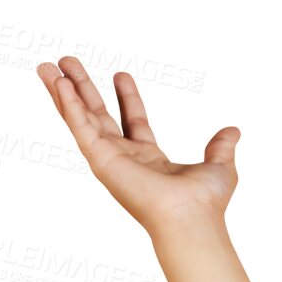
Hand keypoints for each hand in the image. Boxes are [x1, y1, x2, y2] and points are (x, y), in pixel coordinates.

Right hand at [36, 56, 240, 235]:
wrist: (192, 218)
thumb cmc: (206, 203)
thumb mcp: (219, 166)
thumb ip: (221, 147)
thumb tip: (234, 131)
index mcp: (151, 159)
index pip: (135, 122)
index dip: (127, 97)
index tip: (120, 75)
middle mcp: (126, 158)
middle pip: (99, 115)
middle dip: (84, 89)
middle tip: (69, 63)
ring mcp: (110, 159)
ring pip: (80, 118)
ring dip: (63, 91)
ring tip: (47, 66)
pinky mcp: (100, 160)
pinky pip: (79, 126)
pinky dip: (68, 105)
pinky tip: (58, 83)